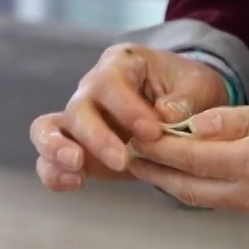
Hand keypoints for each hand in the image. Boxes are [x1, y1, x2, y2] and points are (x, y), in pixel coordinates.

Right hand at [30, 44, 227, 190]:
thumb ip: (186, 99)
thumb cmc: (189, 90)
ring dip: (57, 150)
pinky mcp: (77, 147)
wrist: (184, 107)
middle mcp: (92, 89)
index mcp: (121, 64)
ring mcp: (79, 119)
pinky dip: (54, 173)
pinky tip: (73, 184)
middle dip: (97, 137)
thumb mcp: (200, 86)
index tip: (153, 132)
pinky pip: (50, 159)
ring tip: (77, 168)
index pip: (111, 82)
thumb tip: (165, 115)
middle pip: (78, 108)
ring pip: (48, 129)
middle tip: (122, 161)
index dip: (127, 108)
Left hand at [127, 91, 248, 224]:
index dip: (158, 147)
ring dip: (179, 184)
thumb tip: (196, 126)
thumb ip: (243, 121)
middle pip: (191, 188)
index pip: (192, 156)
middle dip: (157, 172)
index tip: (132, 134)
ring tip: (154, 167)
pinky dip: (208, 188)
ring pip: (210, 199)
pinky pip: (233, 202)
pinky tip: (201, 174)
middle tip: (126, 158)